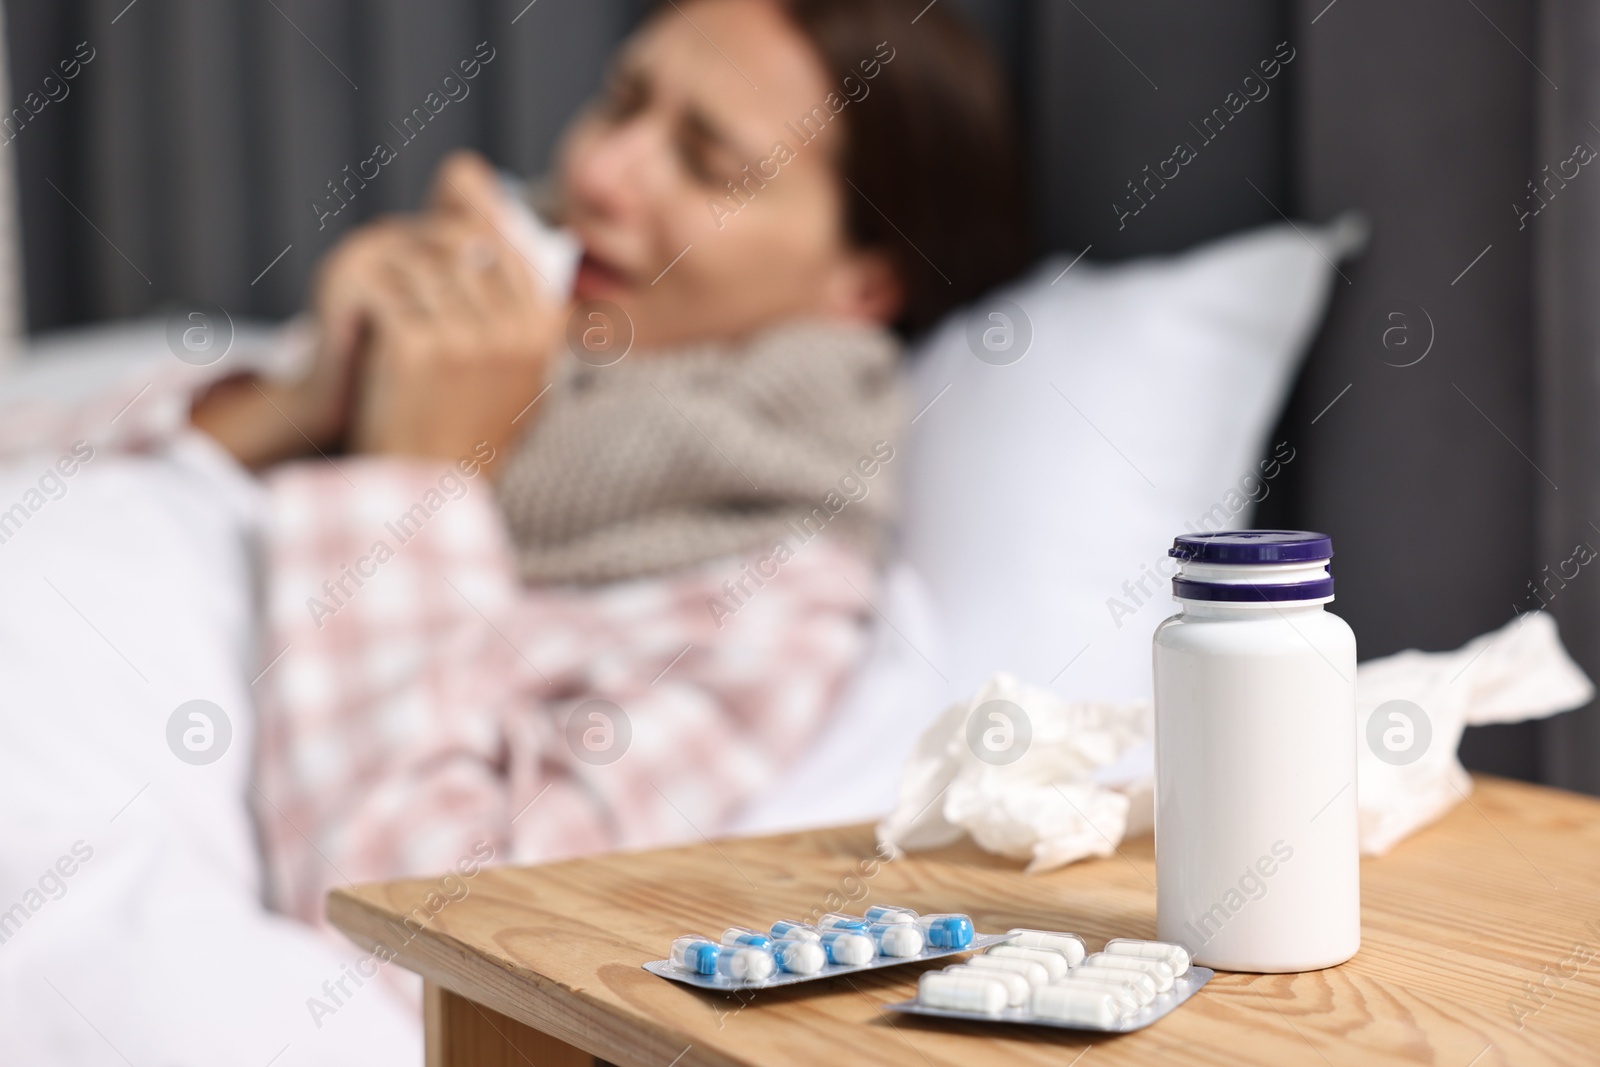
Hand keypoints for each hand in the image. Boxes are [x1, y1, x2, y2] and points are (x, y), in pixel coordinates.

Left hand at [346, 213, 562, 472]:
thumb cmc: (464, 428)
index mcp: (542, 332)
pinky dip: (363, 301)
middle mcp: (512, 329)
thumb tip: (483, 200)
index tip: (437, 216)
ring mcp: (467, 336)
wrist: (428, 491)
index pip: (503, 241)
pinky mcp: (417, 345)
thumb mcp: (511, 370)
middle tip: (392, 260)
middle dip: (422, 241)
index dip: (464, 220)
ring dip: (389, 271)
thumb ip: (509, 299)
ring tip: (371, 297)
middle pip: (461, 239)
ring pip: (418, 259)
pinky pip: (385, 289)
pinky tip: (353, 323)